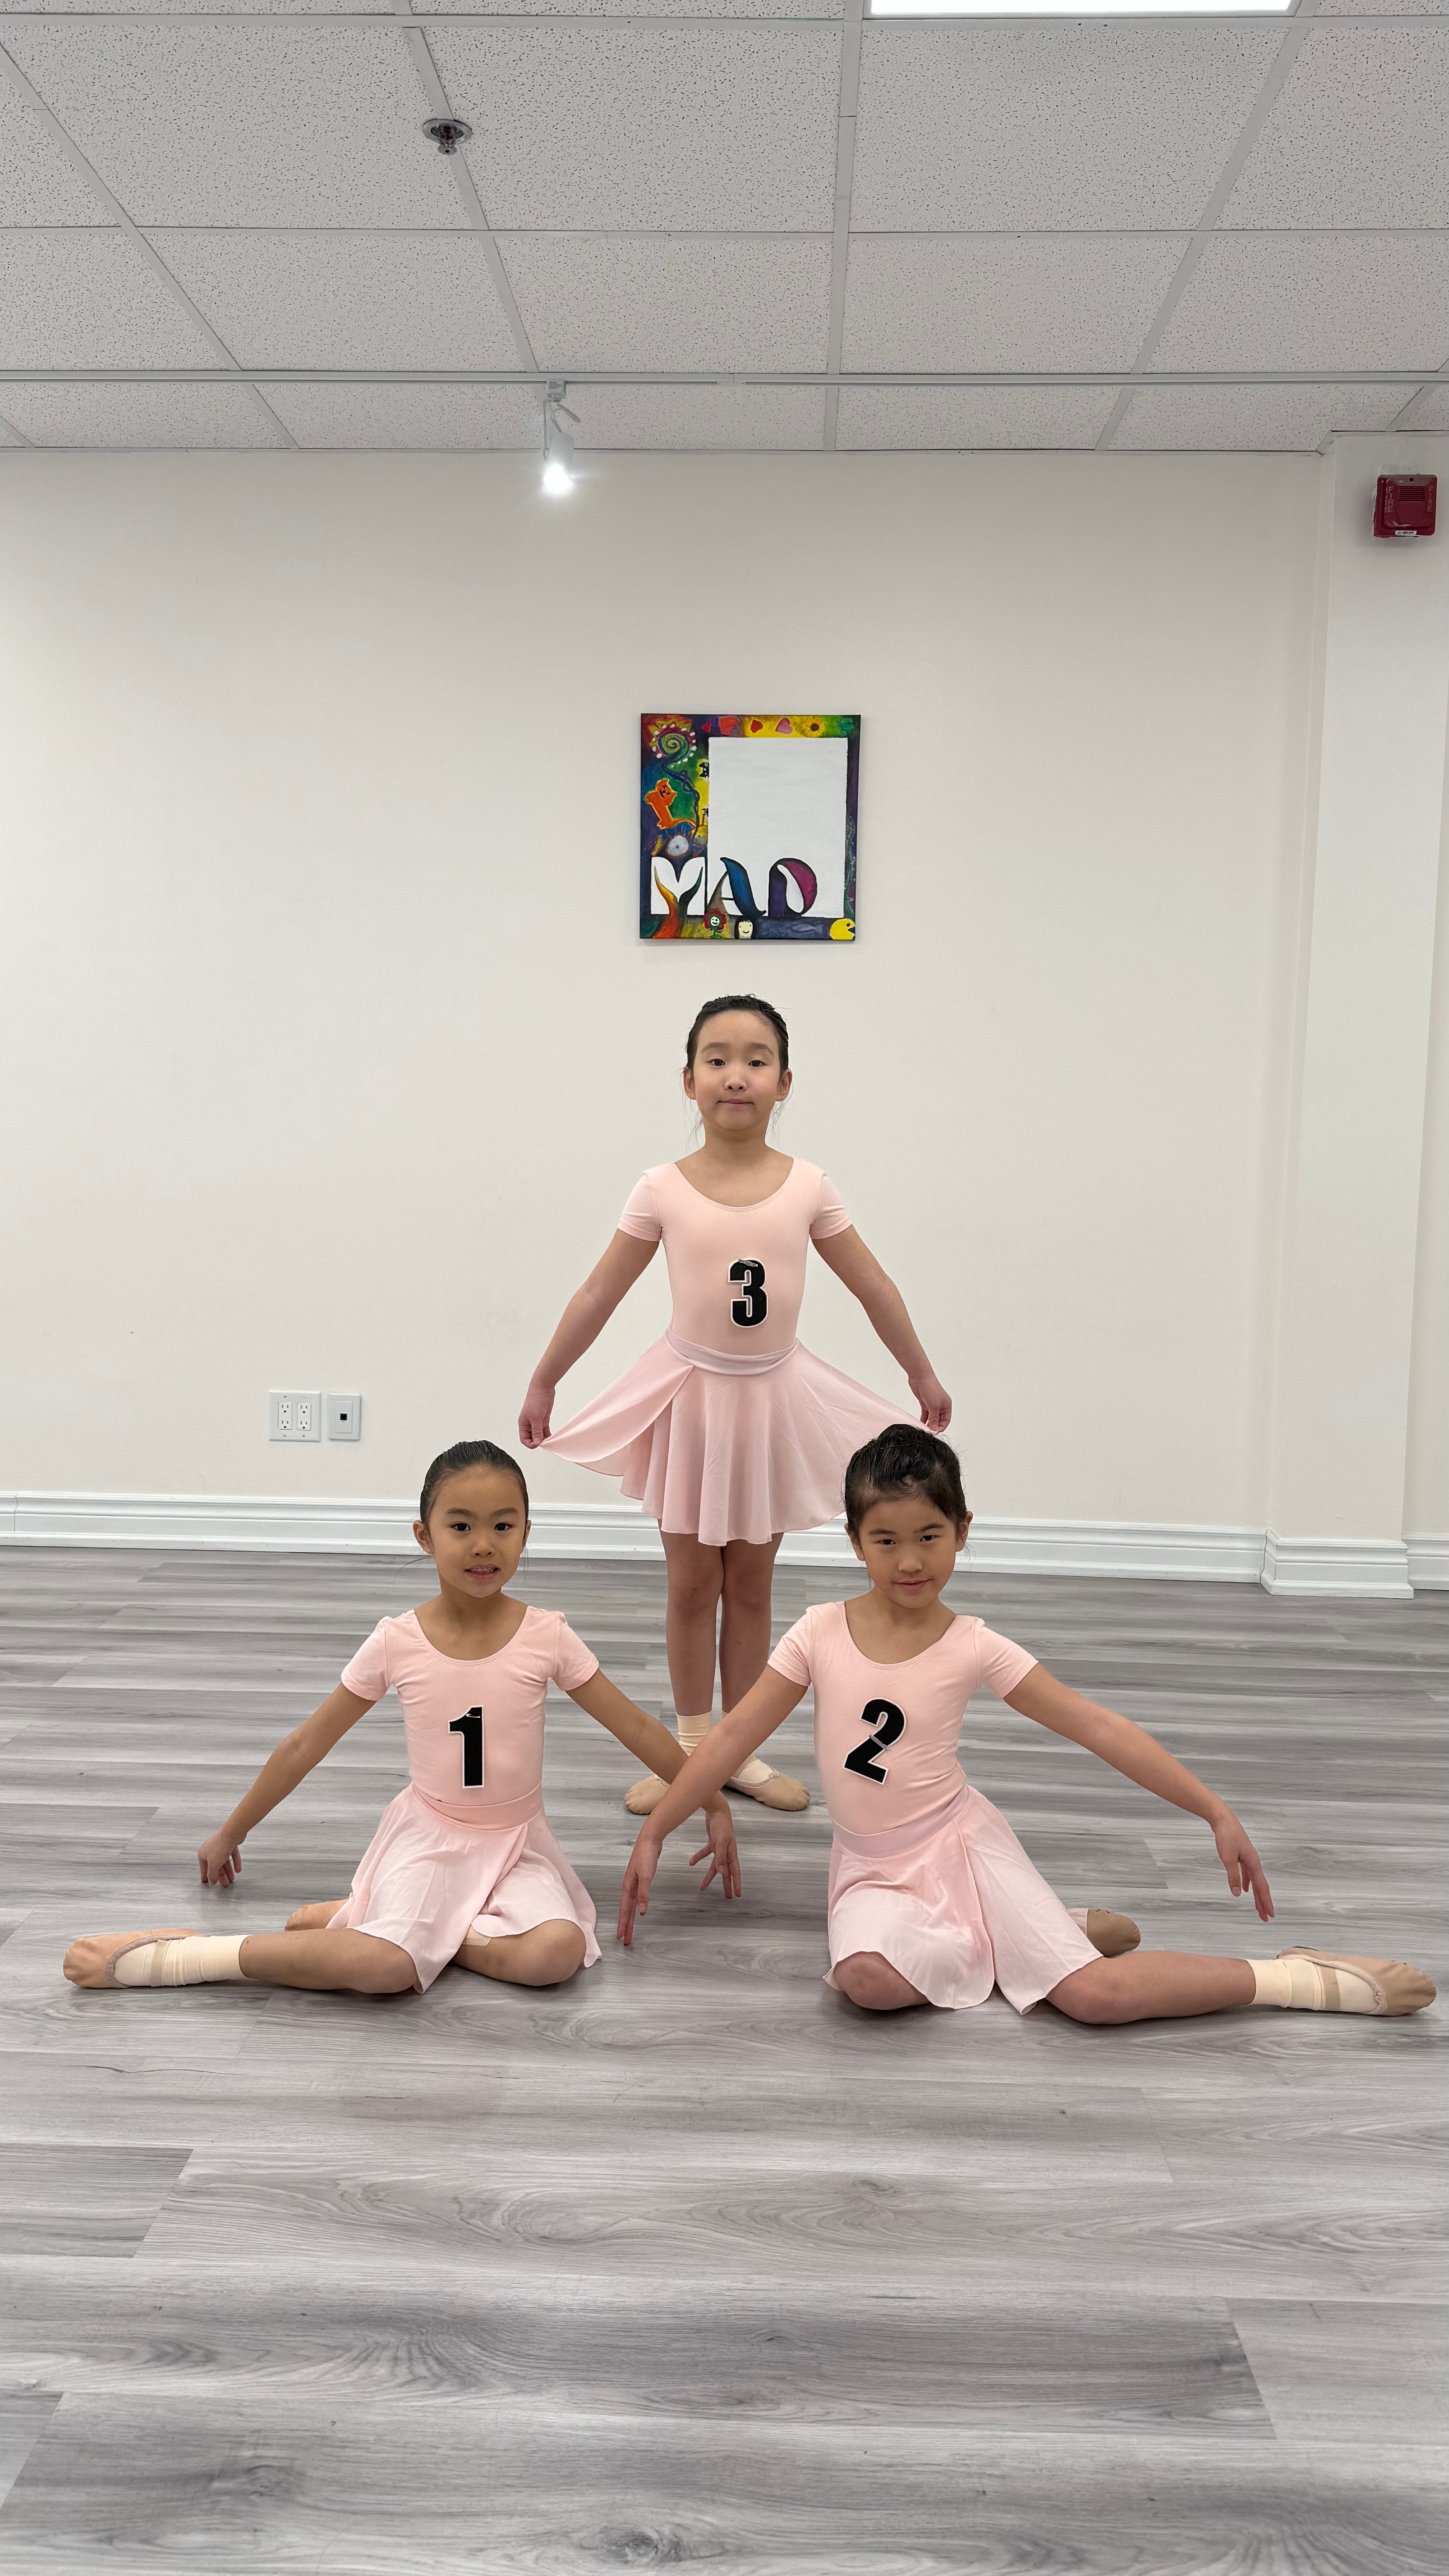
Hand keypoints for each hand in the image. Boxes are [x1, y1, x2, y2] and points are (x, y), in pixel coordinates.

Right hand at [197, 1828, 241, 1886]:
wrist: (232, 1833)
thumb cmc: (220, 1846)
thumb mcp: (213, 1865)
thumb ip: (212, 1874)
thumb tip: (211, 1881)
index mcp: (203, 1854)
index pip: (204, 1868)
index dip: (207, 1877)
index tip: (210, 1883)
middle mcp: (210, 1849)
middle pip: (216, 1866)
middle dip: (221, 1876)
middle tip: (225, 1884)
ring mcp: (220, 1846)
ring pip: (224, 1861)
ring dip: (228, 1871)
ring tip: (232, 1879)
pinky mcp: (229, 1844)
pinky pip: (232, 1855)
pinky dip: (235, 1863)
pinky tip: (238, 1869)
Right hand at [517, 1379, 554, 1448]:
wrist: (543, 1388)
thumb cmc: (535, 1400)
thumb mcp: (536, 1418)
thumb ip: (536, 1431)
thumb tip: (537, 1443)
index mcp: (523, 1424)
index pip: (524, 1439)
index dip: (530, 1444)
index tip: (539, 1444)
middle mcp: (529, 1424)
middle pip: (531, 1439)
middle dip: (538, 1442)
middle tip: (546, 1443)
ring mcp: (536, 1422)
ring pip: (539, 1435)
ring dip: (544, 1439)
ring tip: (551, 1441)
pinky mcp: (543, 1420)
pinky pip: (545, 1431)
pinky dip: (548, 1435)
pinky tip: (553, 1438)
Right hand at [617, 1829, 661, 1945]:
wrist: (650, 1841)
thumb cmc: (646, 1855)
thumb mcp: (646, 1876)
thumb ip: (644, 1894)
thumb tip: (641, 1911)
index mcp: (628, 1887)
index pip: (625, 1910)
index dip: (623, 1923)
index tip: (620, 1936)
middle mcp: (629, 1887)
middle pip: (627, 1910)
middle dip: (626, 1925)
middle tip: (625, 1939)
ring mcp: (635, 1884)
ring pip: (632, 1905)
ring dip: (630, 1918)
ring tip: (629, 1929)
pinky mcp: (641, 1881)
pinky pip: (637, 1898)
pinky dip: (637, 1907)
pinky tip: (638, 1911)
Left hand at [690, 1797, 740, 1903]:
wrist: (717, 1811)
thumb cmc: (722, 1825)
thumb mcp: (721, 1842)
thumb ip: (720, 1857)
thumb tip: (721, 1872)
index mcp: (731, 1853)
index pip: (735, 1872)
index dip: (736, 1884)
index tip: (737, 1895)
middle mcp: (727, 1852)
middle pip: (726, 1872)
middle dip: (726, 1884)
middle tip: (726, 1896)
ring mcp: (719, 1848)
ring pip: (715, 1866)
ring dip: (709, 1876)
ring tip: (703, 1887)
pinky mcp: (712, 1843)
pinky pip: (705, 1853)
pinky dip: (698, 1858)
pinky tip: (691, 1863)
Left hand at [910, 1370, 950, 1433]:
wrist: (920, 1377)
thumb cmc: (930, 1387)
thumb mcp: (934, 1406)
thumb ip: (934, 1419)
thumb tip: (935, 1429)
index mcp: (947, 1405)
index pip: (946, 1421)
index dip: (941, 1427)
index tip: (934, 1432)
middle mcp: (941, 1406)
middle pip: (939, 1420)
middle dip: (934, 1426)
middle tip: (928, 1432)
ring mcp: (932, 1404)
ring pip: (931, 1418)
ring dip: (928, 1424)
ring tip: (923, 1429)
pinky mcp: (925, 1403)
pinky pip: (925, 1414)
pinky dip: (923, 1419)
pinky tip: (920, 1424)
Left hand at [1213, 1812, 1272, 1921]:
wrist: (1223, 1820)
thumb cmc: (1227, 1836)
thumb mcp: (1228, 1858)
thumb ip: (1233, 1876)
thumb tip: (1237, 1894)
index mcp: (1254, 1863)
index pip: (1262, 1887)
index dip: (1266, 1902)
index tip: (1270, 1914)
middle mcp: (1254, 1862)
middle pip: (1261, 1886)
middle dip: (1263, 1902)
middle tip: (1266, 1917)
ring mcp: (1248, 1859)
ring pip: (1255, 1882)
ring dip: (1256, 1895)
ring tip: (1258, 1907)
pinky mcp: (1242, 1856)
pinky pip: (1247, 1874)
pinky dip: (1247, 1883)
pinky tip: (1244, 1890)